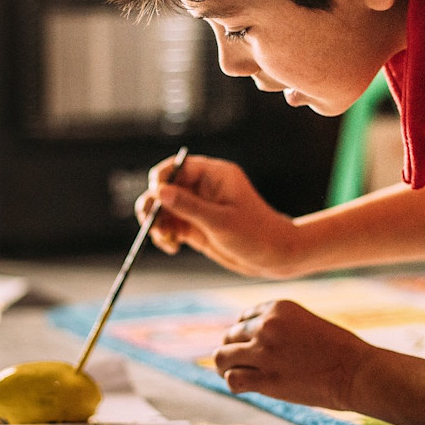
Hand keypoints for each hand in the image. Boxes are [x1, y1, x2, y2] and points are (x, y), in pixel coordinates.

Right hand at [136, 154, 301, 278]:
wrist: (274, 257)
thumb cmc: (255, 235)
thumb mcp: (221, 222)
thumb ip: (189, 206)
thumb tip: (159, 192)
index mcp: (214, 174)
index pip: (178, 167)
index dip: (161, 179)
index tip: (155, 198)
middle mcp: (203, 187)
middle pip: (165, 187)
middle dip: (154, 204)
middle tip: (151, 222)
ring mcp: (197, 207)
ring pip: (163, 208)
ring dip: (156, 223)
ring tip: (163, 239)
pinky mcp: (195, 226)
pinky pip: (170, 225)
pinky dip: (164, 235)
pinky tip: (171, 247)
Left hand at [212, 299, 370, 411]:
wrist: (357, 371)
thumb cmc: (338, 350)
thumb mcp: (305, 323)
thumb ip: (278, 326)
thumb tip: (249, 341)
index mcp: (277, 307)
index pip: (243, 317)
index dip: (243, 334)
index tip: (251, 346)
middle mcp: (266, 325)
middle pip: (229, 335)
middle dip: (233, 349)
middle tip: (241, 364)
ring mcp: (264, 352)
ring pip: (222, 356)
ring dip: (226, 367)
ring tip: (234, 374)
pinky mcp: (266, 379)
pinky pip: (232, 379)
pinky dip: (233, 383)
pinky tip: (243, 387)